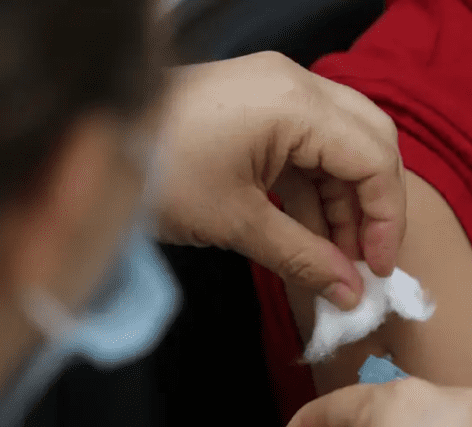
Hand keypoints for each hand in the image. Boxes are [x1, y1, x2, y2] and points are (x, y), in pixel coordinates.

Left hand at [154, 51, 405, 309]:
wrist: (84, 139)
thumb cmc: (155, 172)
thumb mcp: (236, 223)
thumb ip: (305, 258)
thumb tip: (352, 295)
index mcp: (296, 104)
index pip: (375, 159)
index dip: (387, 219)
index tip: (380, 270)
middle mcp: (296, 85)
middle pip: (370, 144)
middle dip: (374, 207)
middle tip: (368, 262)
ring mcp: (277, 92)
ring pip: (342, 148)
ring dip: (345, 204)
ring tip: (338, 261)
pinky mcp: (259, 107)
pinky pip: (309, 148)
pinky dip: (316, 193)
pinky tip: (314, 237)